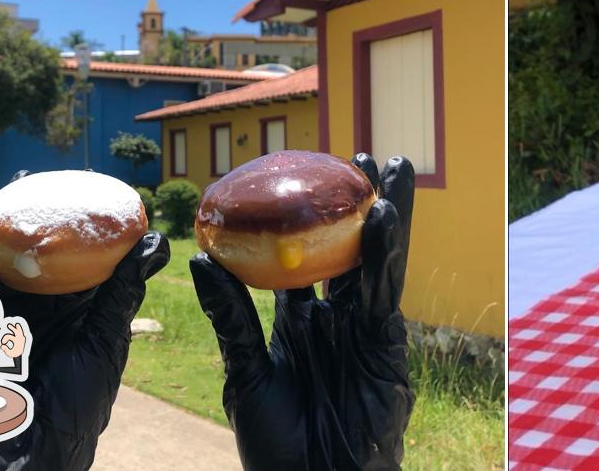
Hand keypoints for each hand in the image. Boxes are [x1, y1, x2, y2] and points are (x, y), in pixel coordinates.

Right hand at [0, 170, 169, 470]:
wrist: (35, 447)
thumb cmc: (80, 402)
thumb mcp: (106, 338)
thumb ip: (123, 290)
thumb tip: (157, 242)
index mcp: (74, 307)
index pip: (76, 256)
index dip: (77, 224)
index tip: (84, 187)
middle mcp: (38, 305)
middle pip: (30, 251)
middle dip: (28, 213)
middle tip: (34, 175)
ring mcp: (5, 311)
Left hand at [191, 154, 415, 470]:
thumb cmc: (277, 442)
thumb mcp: (247, 372)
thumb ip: (232, 317)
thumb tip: (202, 259)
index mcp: (301, 320)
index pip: (306, 257)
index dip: (309, 219)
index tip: (308, 175)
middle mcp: (337, 317)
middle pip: (350, 248)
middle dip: (361, 205)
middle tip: (369, 157)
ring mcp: (364, 329)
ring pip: (377, 260)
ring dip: (388, 213)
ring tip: (396, 168)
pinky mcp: (385, 344)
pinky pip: (383, 291)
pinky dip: (385, 253)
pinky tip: (384, 218)